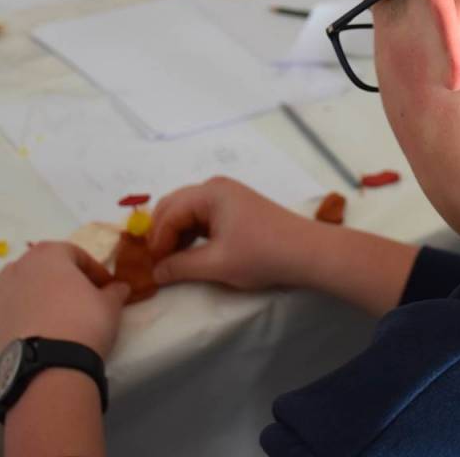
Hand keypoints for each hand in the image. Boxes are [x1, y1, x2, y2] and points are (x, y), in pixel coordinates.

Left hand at [0, 242, 130, 358]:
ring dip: (42, 292)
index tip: (107, 287)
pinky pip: (14, 307)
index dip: (95, 271)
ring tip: (58, 312)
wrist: (50, 363)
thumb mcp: (110, 304)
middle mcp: (21, 265)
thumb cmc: (84, 321)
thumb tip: (119, 287)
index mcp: (50, 253)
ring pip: (25, 284)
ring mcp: (2, 291)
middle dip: (65, 278)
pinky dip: (26, 311)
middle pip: (47, 266)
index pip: (77, 255)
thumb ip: (114, 291)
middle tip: (83, 297)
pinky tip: (41, 328)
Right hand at [149, 176, 318, 290]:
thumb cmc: (262, 254)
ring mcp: (227, 196)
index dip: (157, 240)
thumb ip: (180, 267)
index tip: (152, 266)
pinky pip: (202, 217)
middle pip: (174, 205)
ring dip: (176, 234)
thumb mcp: (217, 264)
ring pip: (187, 212)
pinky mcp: (236, 208)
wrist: (307, 253)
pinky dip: (191, 233)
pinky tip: (191, 253)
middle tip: (157, 262)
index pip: (169, 212)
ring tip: (173, 261)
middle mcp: (215, 187)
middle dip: (162, 233)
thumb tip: (155, 273)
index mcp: (210, 192)